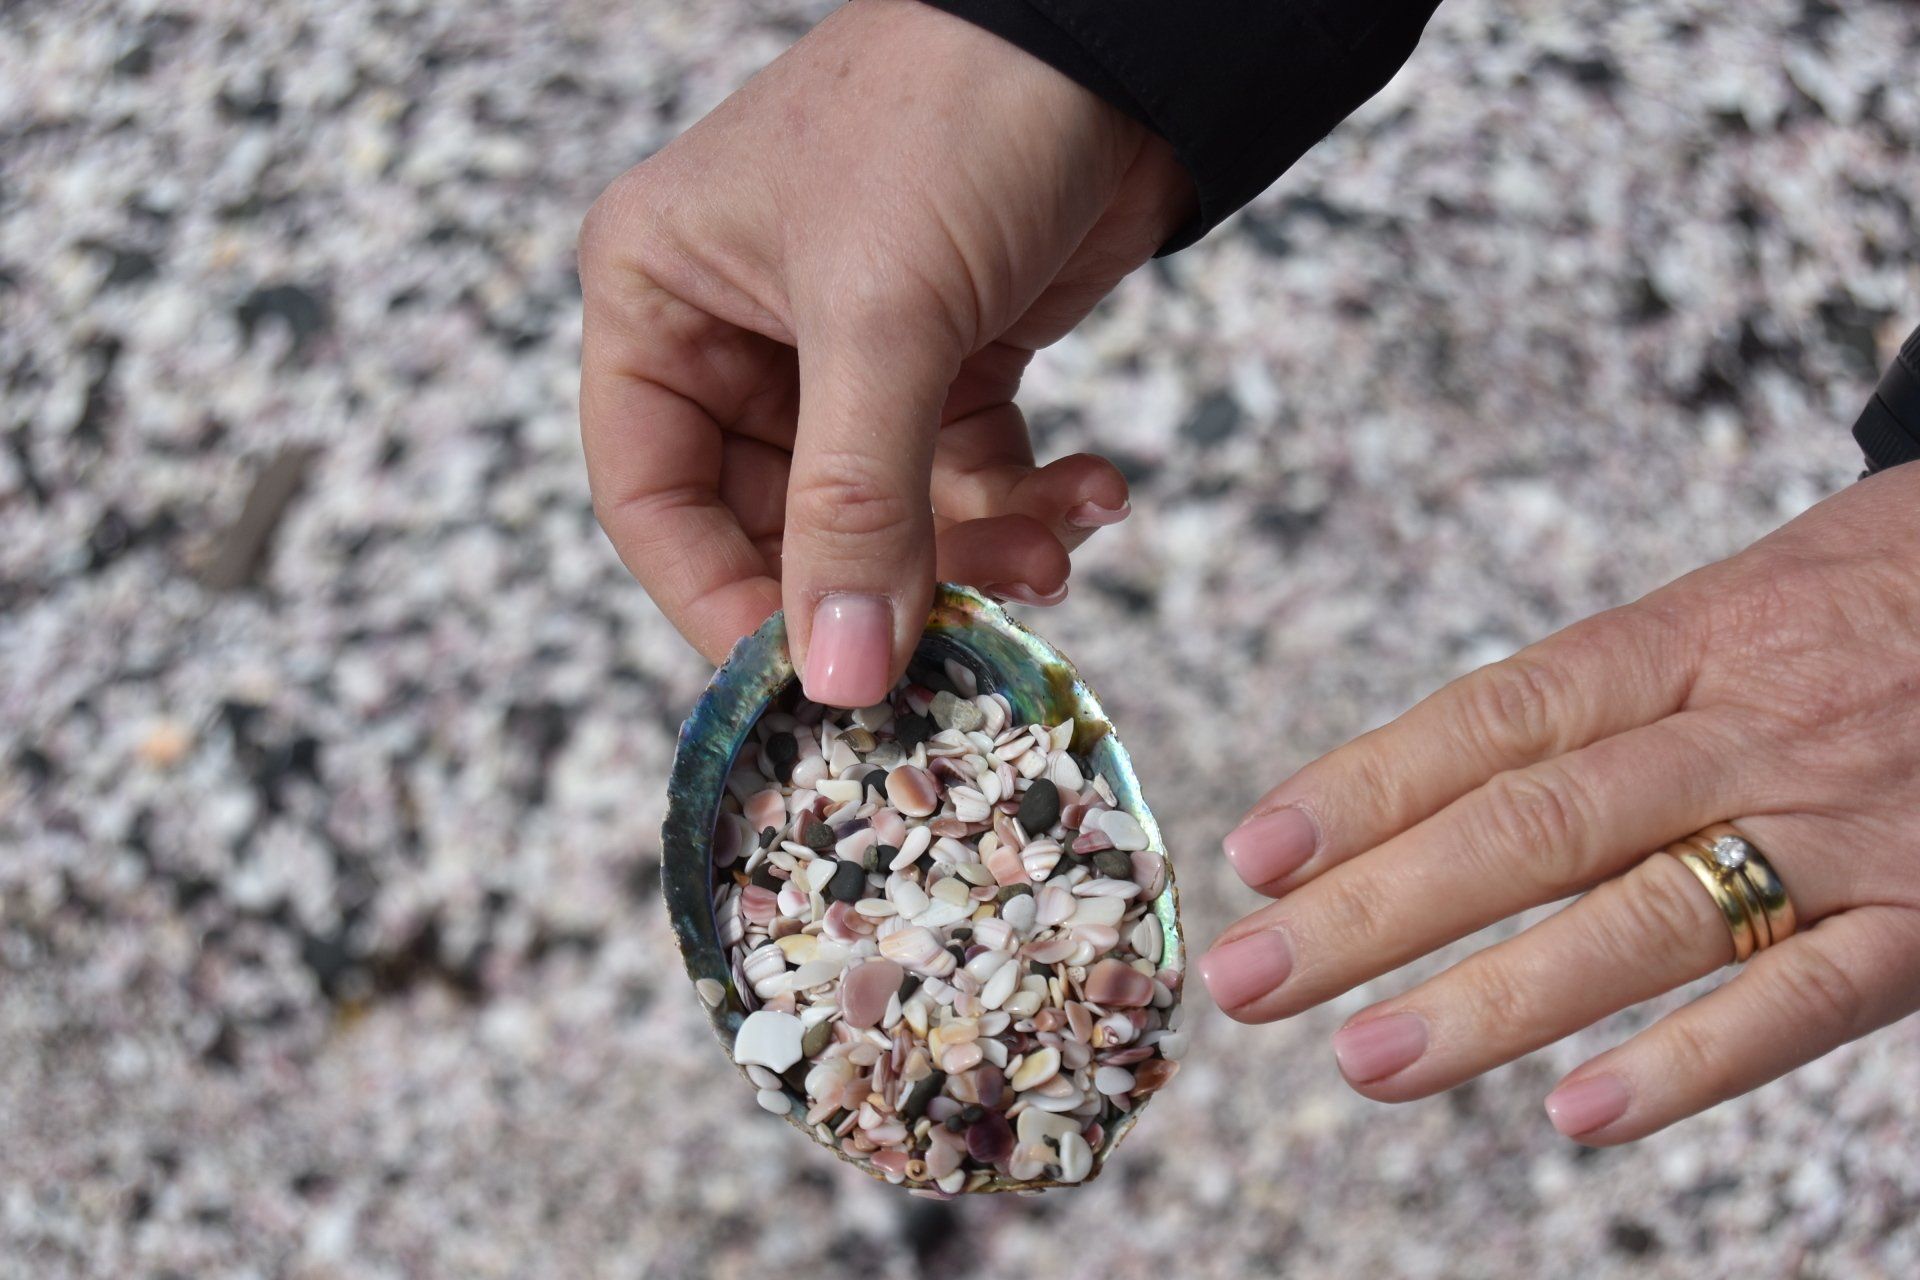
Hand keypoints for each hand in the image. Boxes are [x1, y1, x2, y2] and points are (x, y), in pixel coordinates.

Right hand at [579, 0, 1190, 703]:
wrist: (1119, 33)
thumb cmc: (953, 118)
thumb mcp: (883, 317)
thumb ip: (855, 507)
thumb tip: (834, 678)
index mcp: (661, 297)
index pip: (653, 500)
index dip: (722, 606)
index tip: (809, 685)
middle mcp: (738, 330)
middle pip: (780, 525)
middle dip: (880, 581)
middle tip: (964, 631)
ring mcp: (846, 348)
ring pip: (884, 515)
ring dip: (973, 553)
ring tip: (1053, 549)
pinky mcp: (944, 355)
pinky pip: (963, 477)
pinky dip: (1025, 503)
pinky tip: (1093, 491)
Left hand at [1199, 464, 1919, 1143]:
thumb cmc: (1864, 602)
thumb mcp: (1725, 610)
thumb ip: (1597, 702)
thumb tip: (1424, 793)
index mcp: (1678, 644)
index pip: (1493, 717)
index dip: (1367, 787)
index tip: (1255, 856)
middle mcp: (1741, 732)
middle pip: (1534, 823)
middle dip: (1376, 909)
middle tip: (1249, 977)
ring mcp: (1835, 825)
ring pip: (1645, 917)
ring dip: (1494, 999)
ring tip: (1365, 1059)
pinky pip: (1807, 1000)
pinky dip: (1692, 1062)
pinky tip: (1578, 1113)